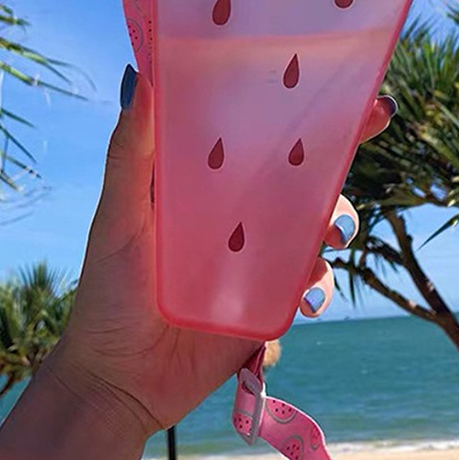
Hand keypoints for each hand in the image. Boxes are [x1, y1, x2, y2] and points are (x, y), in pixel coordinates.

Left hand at [54, 66, 395, 435]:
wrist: (120, 383)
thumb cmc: (109, 292)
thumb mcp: (118, 216)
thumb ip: (131, 153)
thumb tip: (141, 77)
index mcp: (207, 185)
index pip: (260, 138)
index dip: (302, 114)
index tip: (348, 95)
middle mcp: (238, 216)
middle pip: (300, 180)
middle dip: (336, 170)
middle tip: (349, 169)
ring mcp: (257, 259)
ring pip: (315, 229)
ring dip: (336, 226)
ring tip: (328, 242)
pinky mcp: (269, 302)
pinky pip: (310, 284)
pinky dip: (319, 285)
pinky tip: (307, 296)